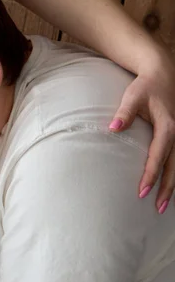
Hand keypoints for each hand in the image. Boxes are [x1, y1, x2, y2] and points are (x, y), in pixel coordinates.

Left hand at [110, 55, 174, 212]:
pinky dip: (173, 175)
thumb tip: (113, 128)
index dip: (151, 174)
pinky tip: (167, 189)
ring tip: (163, 206)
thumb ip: (123, 113)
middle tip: (158, 207)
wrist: (162, 74)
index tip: (143, 190)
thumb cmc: (145, 87)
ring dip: (172, 186)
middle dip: (166, 188)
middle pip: (174, 166)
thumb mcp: (132, 96)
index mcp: (168, 126)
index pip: (159, 155)